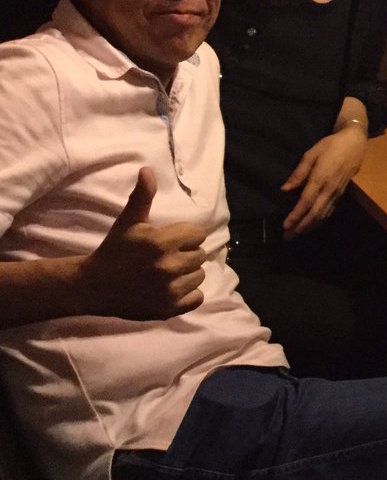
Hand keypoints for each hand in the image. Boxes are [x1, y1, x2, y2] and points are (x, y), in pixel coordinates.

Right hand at [76, 167, 206, 319]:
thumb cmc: (114, 250)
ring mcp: (169, 289)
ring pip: (200, 276)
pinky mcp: (169, 308)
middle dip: (186, 254)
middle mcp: (168, 266)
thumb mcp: (128, 222)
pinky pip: (197, 298)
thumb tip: (147, 170)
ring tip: (166, 273)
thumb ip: (142, 196)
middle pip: (200, 255)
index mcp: (161, 242)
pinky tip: (171, 288)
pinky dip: (188, 295)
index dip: (186, 236)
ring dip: (188, 274)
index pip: (198, 234)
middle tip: (165, 257)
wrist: (93, 286)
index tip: (169, 241)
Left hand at [280, 126, 368, 237]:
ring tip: (297, 234)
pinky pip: (330, 210)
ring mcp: (337, 193)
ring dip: (310, 226)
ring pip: (323, 214)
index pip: (306, 202)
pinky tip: (312, 225)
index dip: (296, 215)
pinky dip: (320, 220)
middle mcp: (330, 189)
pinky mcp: (341, 194)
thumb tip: (285, 189)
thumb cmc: (331, 145)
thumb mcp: (312, 153)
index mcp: (320, 178)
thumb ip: (299, 172)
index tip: (285, 225)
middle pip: (315, 213)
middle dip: (301, 226)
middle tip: (288, 236)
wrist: (355, 143)